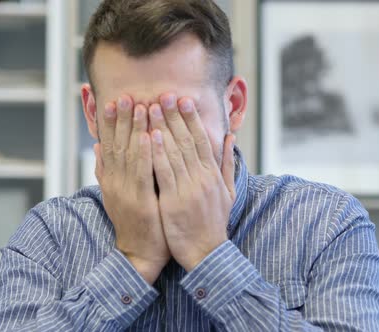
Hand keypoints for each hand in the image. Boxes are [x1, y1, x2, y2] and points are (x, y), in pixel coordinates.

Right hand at [94, 95, 169, 284]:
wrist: (139, 253)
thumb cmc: (135, 222)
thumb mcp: (117, 195)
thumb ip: (106, 171)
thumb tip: (98, 148)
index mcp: (111, 180)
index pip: (110, 145)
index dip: (111, 123)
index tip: (114, 101)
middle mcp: (115, 182)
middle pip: (117, 145)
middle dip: (122, 119)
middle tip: (125, 95)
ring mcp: (126, 191)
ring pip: (129, 154)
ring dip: (134, 129)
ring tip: (139, 106)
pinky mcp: (141, 200)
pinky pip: (143, 172)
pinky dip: (145, 152)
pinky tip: (149, 135)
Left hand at [149, 94, 235, 271]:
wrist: (207, 253)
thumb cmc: (214, 222)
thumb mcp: (228, 192)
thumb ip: (227, 163)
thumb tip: (230, 138)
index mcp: (213, 174)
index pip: (201, 140)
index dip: (191, 118)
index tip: (183, 99)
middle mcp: (203, 177)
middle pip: (186, 140)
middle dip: (174, 116)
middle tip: (164, 94)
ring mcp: (189, 188)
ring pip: (174, 152)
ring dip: (162, 127)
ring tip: (151, 107)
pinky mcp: (174, 201)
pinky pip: (164, 173)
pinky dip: (157, 153)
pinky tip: (149, 136)